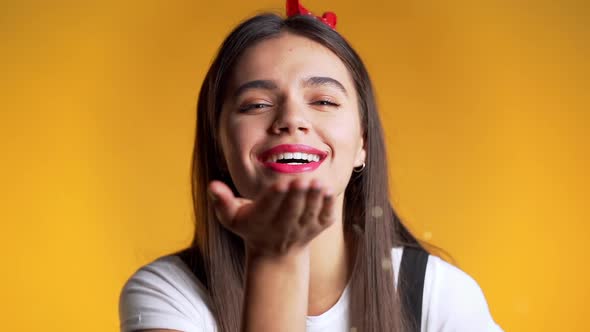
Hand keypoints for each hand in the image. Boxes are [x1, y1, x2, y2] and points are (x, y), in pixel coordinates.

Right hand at [208, 178, 335, 257]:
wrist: (275, 253)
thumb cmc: (250, 226)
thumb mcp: (231, 217)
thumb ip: (221, 201)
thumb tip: (212, 185)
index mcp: (261, 221)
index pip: (268, 208)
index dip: (275, 197)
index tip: (280, 184)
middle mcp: (283, 227)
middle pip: (291, 211)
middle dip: (297, 196)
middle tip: (302, 180)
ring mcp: (302, 228)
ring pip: (309, 213)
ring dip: (314, 199)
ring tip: (318, 183)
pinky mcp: (318, 228)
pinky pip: (324, 217)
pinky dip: (327, 205)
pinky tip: (329, 191)